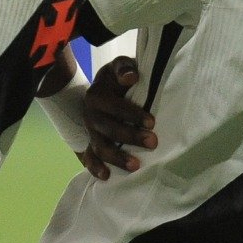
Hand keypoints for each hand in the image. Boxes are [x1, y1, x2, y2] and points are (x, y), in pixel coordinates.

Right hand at [79, 56, 156, 179]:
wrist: (103, 88)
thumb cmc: (117, 78)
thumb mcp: (119, 65)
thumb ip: (124, 67)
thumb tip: (131, 77)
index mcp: (96, 96)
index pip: (115, 107)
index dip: (132, 114)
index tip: (152, 122)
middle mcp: (90, 115)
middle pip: (109, 130)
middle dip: (131, 137)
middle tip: (153, 143)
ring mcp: (90, 132)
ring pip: (100, 147)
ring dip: (117, 158)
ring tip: (136, 166)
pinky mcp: (90, 143)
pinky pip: (89, 158)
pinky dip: (95, 168)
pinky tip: (107, 177)